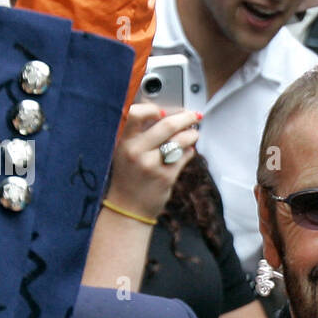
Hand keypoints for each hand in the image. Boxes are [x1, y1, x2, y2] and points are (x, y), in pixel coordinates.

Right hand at [106, 104, 199, 219]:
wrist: (127, 208)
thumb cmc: (128, 176)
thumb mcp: (124, 151)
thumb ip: (139, 132)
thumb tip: (163, 112)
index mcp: (124, 141)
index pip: (137, 113)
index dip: (154, 108)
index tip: (164, 111)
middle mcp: (136, 151)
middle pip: (167, 125)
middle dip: (185, 117)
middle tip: (193, 116)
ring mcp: (151, 165)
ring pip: (180, 140)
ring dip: (191, 134)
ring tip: (193, 134)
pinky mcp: (165, 177)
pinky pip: (184, 157)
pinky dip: (189, 151)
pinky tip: (187, 151)